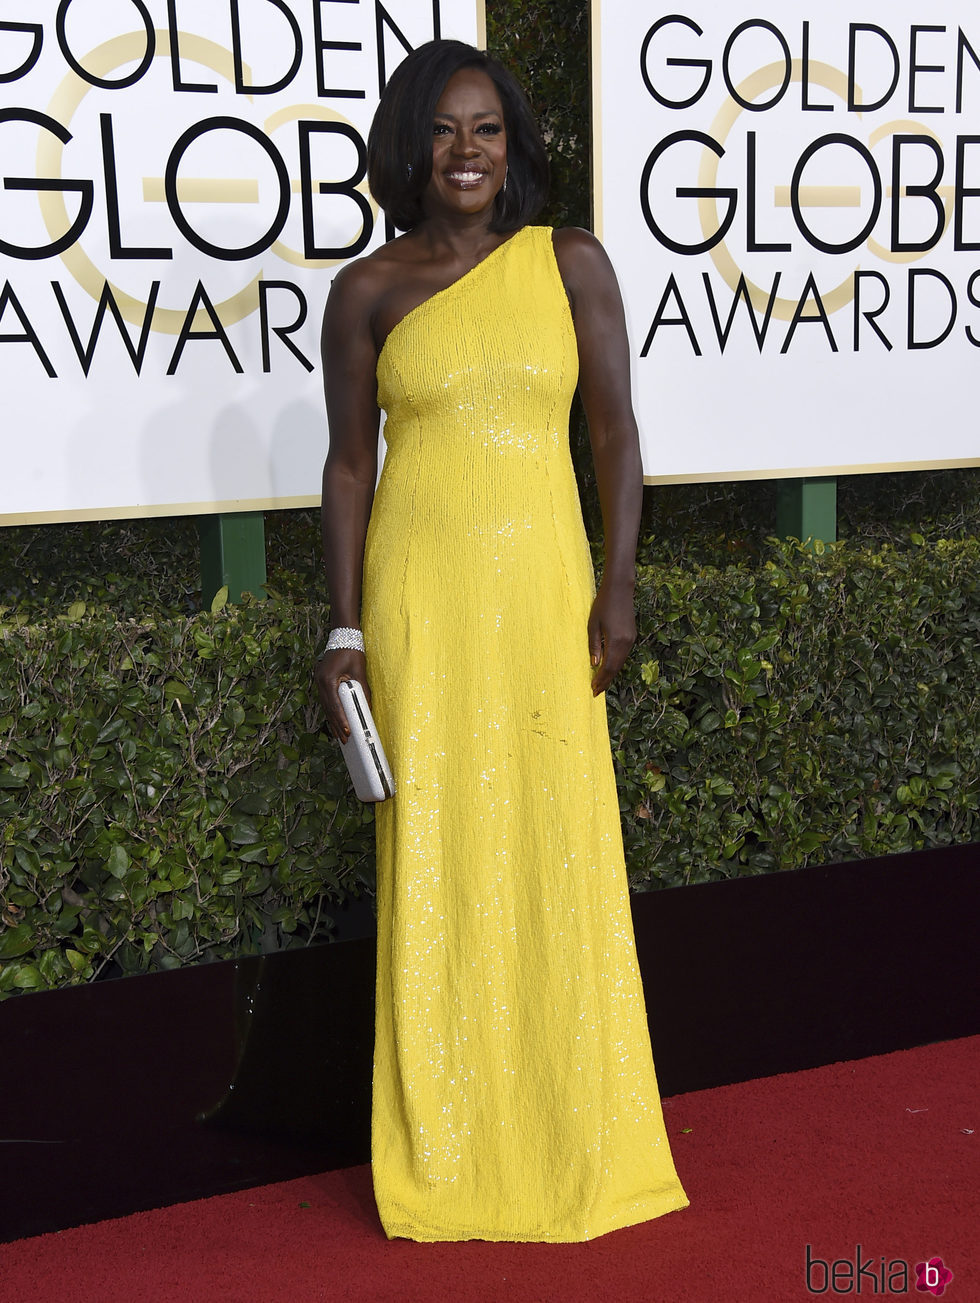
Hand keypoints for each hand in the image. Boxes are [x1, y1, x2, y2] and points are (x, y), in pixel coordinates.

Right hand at [314, 649, 369, 741]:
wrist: (343, 635)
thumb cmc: (352, 651)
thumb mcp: (360, 672)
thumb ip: (363, 691)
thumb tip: (368, 708)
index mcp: (328, 679)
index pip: (335, 705)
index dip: (341, 720)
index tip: (348, 732)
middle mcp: (320, 681)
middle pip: (328, 709)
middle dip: (336, 725)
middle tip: (344, 741)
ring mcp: (318, 681)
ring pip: (325, 706)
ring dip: (333, 721)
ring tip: (340, 735)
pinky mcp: (321, 680)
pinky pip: (326, 700)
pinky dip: (331, 711)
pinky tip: (335, 721)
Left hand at [587, 581, 635, 695]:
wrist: (620, 589)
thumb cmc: (603, 604)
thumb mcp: (593, 625)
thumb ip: (594, 645)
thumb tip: (594, 665)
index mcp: (615, 640)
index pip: (608, 666)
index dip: (600, 680)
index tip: (593, 689)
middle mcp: (626, 642)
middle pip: (616, 668)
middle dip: (606, 681)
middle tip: (596, 692)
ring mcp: (631, 639)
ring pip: (621, 663)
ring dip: (611, 674)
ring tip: (600, 683)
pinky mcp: (632, 636)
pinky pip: (623, 655)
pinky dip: (615, 664)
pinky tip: (608, 668)